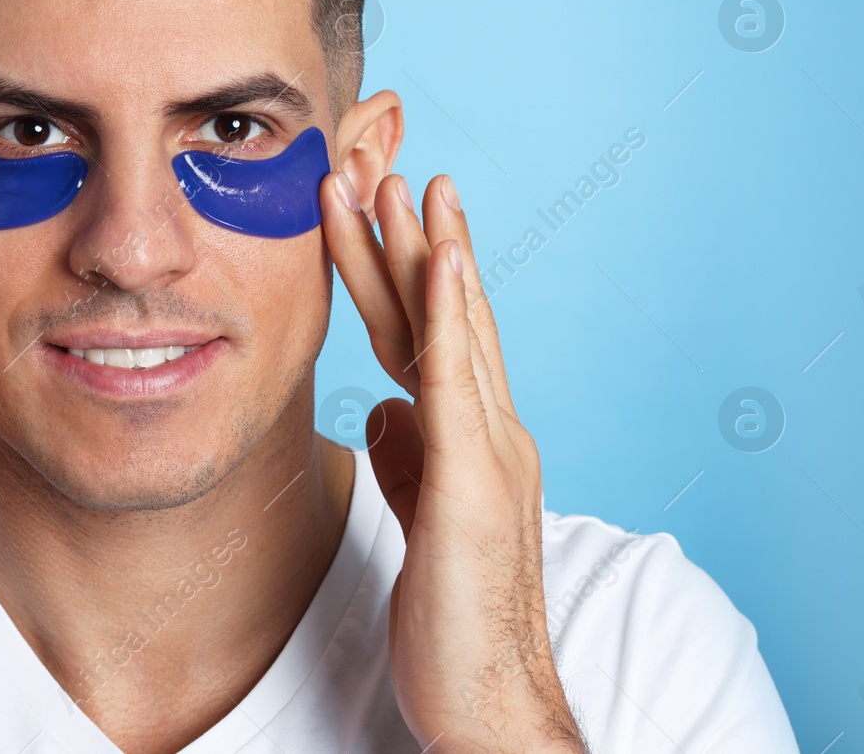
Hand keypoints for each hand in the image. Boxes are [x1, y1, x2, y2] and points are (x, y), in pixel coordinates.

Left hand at [320, 171, 585, 752]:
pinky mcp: (479, 483)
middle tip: (381, 163)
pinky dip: (455, 316)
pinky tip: (444, 263)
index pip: (425, 335)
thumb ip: (410, 460)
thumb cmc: (454, 617)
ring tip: (407, 182)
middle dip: (408, 237)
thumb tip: (384, 412)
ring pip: (455, 330)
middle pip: (440, 316)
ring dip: (430, 251)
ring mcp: (490, 452)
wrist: (490, 701)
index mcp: (465, 440)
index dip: (400, 271)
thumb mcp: (421, 520)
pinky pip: (462, 383)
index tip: (373, 208)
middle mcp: (488, 432)